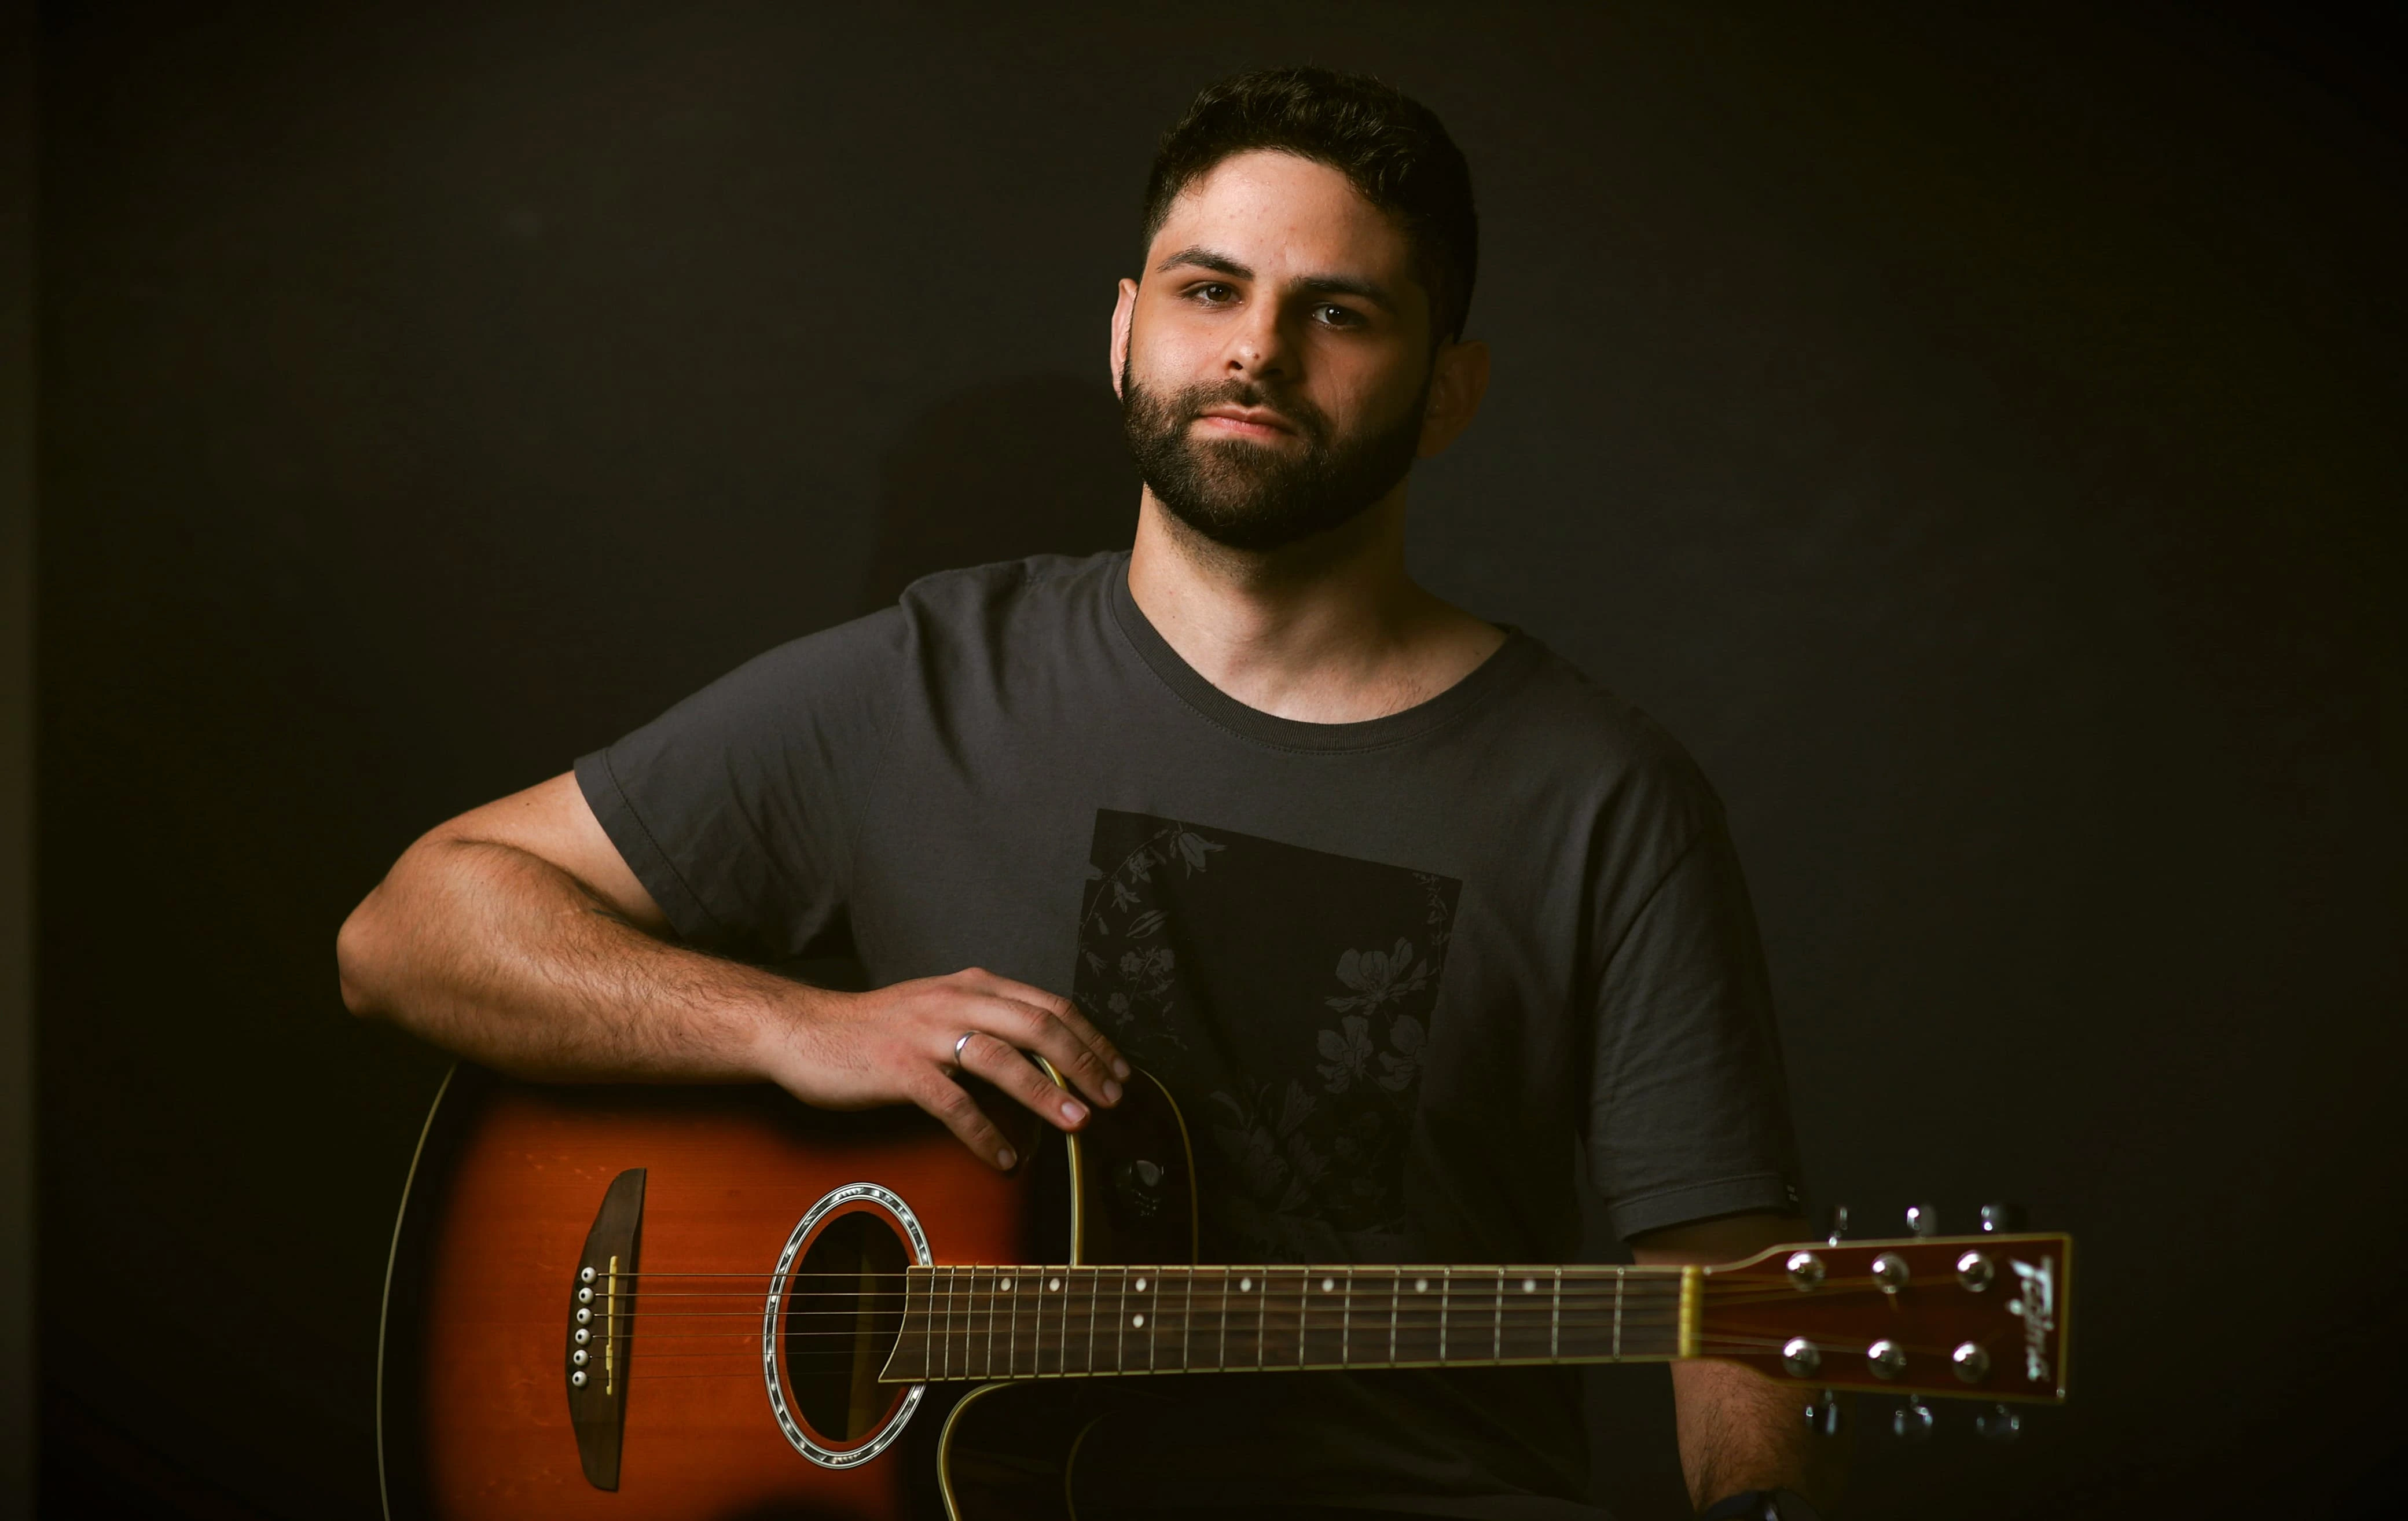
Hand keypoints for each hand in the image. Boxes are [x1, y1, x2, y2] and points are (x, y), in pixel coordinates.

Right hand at [760, 967, 1129, 1169]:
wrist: (804, 1030)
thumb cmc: (876, 1028)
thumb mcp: (939, 1006)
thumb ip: (988, 1018)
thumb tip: (1045, 1050)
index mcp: (972, 986)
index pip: (1049, 1005)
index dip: (1091, 1037)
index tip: (1119, 1070)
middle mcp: (956, 1002)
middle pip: (1039, 1026)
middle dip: (1085, 1064)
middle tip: (1113, 1099)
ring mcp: (927, 1034)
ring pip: (1004, 1060)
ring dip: (1047, 1095)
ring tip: (1078, 1124)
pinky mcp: (901, 1069)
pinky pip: (955, 1104)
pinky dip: (986, 1134)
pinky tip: (1006, 1158)